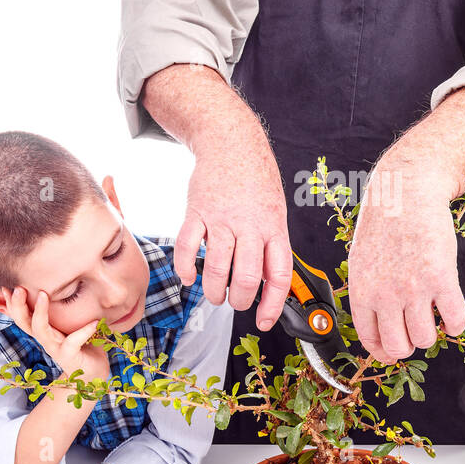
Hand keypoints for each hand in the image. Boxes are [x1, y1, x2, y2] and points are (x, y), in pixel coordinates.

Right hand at [3, 287, 109, 380]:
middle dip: (18, 305)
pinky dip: (83, 332)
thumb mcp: (71, 324)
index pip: (22, 316)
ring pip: (40, 331)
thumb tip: (69, 281)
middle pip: (24, 322)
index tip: (5, 286)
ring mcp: (56, 349)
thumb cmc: (82, 344)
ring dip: (40, 312)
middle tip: (18, 288)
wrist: (92, 374)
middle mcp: (45, 339)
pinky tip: (93, 323)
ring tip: (45, 294)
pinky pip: (72, 343)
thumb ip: (66, 308)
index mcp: (43, 331)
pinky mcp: (70, 357)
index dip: (11, 303)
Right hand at [173, 141, 292, 330]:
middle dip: (239, 301)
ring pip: (217, 268)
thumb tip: (266, 283)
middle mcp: (250, 225)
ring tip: (214, 294)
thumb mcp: (275, 211)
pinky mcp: (197, 212)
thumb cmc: (256, 180)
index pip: (278, 275)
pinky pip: (188, 246)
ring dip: (213, 291)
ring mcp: (222, 219)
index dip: (272, 305)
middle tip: (234, 302)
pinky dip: (186, 268)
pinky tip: (189, 277)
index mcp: (274, 228)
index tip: (264, 321)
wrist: (232, 142)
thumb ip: (271, 244)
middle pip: (245, 278)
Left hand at [347, 163, 464, 363]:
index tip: (392, 353)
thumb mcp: (361, 260)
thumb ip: (368, 292)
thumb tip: (377, 324)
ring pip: (425, 338)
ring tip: (433, 319)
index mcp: (362, 290)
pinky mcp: (442, 278)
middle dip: (408, 345)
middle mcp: (385, 294)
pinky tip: (452, 317)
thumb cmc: (384, 222)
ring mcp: (414, 288)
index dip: (383, 352)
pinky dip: (456, 325)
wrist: (406, 192)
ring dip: (431, 335)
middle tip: (415, 332)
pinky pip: (455, 320)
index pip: (370, 338)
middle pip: (399, 346)